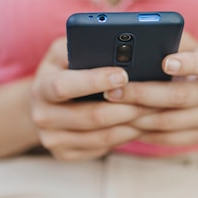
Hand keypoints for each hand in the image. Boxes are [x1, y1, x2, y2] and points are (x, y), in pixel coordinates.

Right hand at [29, 38, 150, 160]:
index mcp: (41, 86)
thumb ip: (85, 45)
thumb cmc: (64, 68)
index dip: (95, 81)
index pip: (65, 86)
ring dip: (132, 124)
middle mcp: (42, 116)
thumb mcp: (67, 50)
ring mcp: (53, 139)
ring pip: (102, 136)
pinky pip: (102, 148)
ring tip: (155, 110)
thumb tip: (115, 42)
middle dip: (126, 106)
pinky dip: (126, 135)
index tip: (124, 74)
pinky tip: (142, 123)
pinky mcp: (66, 154)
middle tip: (154, 97)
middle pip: (91, 116)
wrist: (45, 102)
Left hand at [104, 33, 197, 145]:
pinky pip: (168, 138)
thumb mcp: (177, 43)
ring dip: (137, 116)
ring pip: (170, 120)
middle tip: (114, 90)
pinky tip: (123, 123)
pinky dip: (143, 132)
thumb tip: (134, 39)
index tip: (164, 62)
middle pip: (180, 96)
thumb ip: (163, 38)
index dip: (189, 63)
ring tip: (111, 108)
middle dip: (143, 94)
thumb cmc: (179, 58)